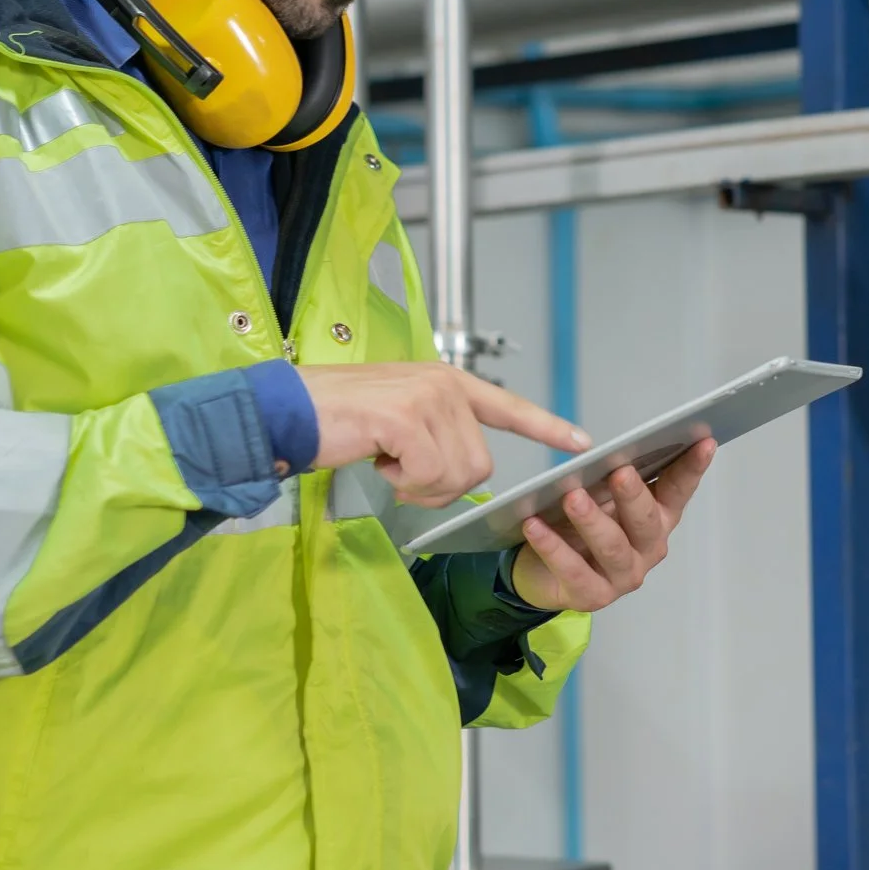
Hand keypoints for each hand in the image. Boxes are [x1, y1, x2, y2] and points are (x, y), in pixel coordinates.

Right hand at [298, 362, 587, 506]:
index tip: (581, 442)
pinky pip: (429, 477)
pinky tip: (379, 460)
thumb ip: (435, 436)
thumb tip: (458, 475)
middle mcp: (444, 384)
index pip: (508, 406)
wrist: (287, 411)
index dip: (547, 427)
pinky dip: (403, 484)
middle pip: (480, 466)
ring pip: (458, 477)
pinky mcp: (407, 419)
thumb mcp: (397, 422)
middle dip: (441, 486)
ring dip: (419, 486)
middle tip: (401, 470)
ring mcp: (428, 398)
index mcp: (446, 382)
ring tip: (388, 460)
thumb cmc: (336, 422)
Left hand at [511, 439, 714, 612]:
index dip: (692, 467)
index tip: (703, 441)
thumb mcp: (597, 495)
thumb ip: (608, 477)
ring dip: (592, 521)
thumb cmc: (578, 524)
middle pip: (646, 521)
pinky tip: (535, 525)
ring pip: (612, 547)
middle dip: (633, 496)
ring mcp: (624, 575)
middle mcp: (648, 548)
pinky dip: (553, 546)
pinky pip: (573, 571)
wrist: (542, 569)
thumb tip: (609, 452)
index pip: (679, 489)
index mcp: (657, 517)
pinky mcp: (593, 596)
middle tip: (620, 472)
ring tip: (572, 497)